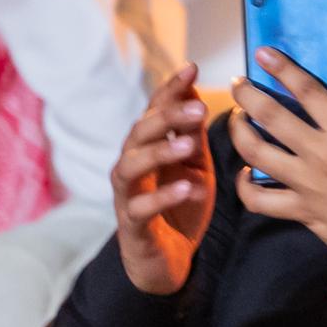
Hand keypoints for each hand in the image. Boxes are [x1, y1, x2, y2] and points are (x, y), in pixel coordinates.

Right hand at [107, 65, 213, 296]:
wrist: (167, 259)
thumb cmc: (180, 206)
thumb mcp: (195, 165)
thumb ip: (192, 134)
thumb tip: (196, 93)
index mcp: (149, 147)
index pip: (155, 110)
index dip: (171, 89)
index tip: (191, 67)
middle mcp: (132, 165)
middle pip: (141, 132)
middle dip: (168, 117)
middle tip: (199, 107)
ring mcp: (128, 195)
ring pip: (131, 166)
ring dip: (159, 152)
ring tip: (188, 145)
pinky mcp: (133, 226)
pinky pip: (141, 208)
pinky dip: (162, 197)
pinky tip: (186, 188)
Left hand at [230, 55, 326, 259]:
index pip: (307, 91)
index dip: (282, 68)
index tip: (263, 53)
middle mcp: (320, 156)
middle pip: (271, 117)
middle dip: (248, 94)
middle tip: (239, 83)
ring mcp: (307, 186)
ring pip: (256, 154)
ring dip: (239, 132)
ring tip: (237, 120)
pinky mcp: (302, 213)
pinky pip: (261, 200)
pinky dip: (246, 187)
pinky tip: (246, 174)